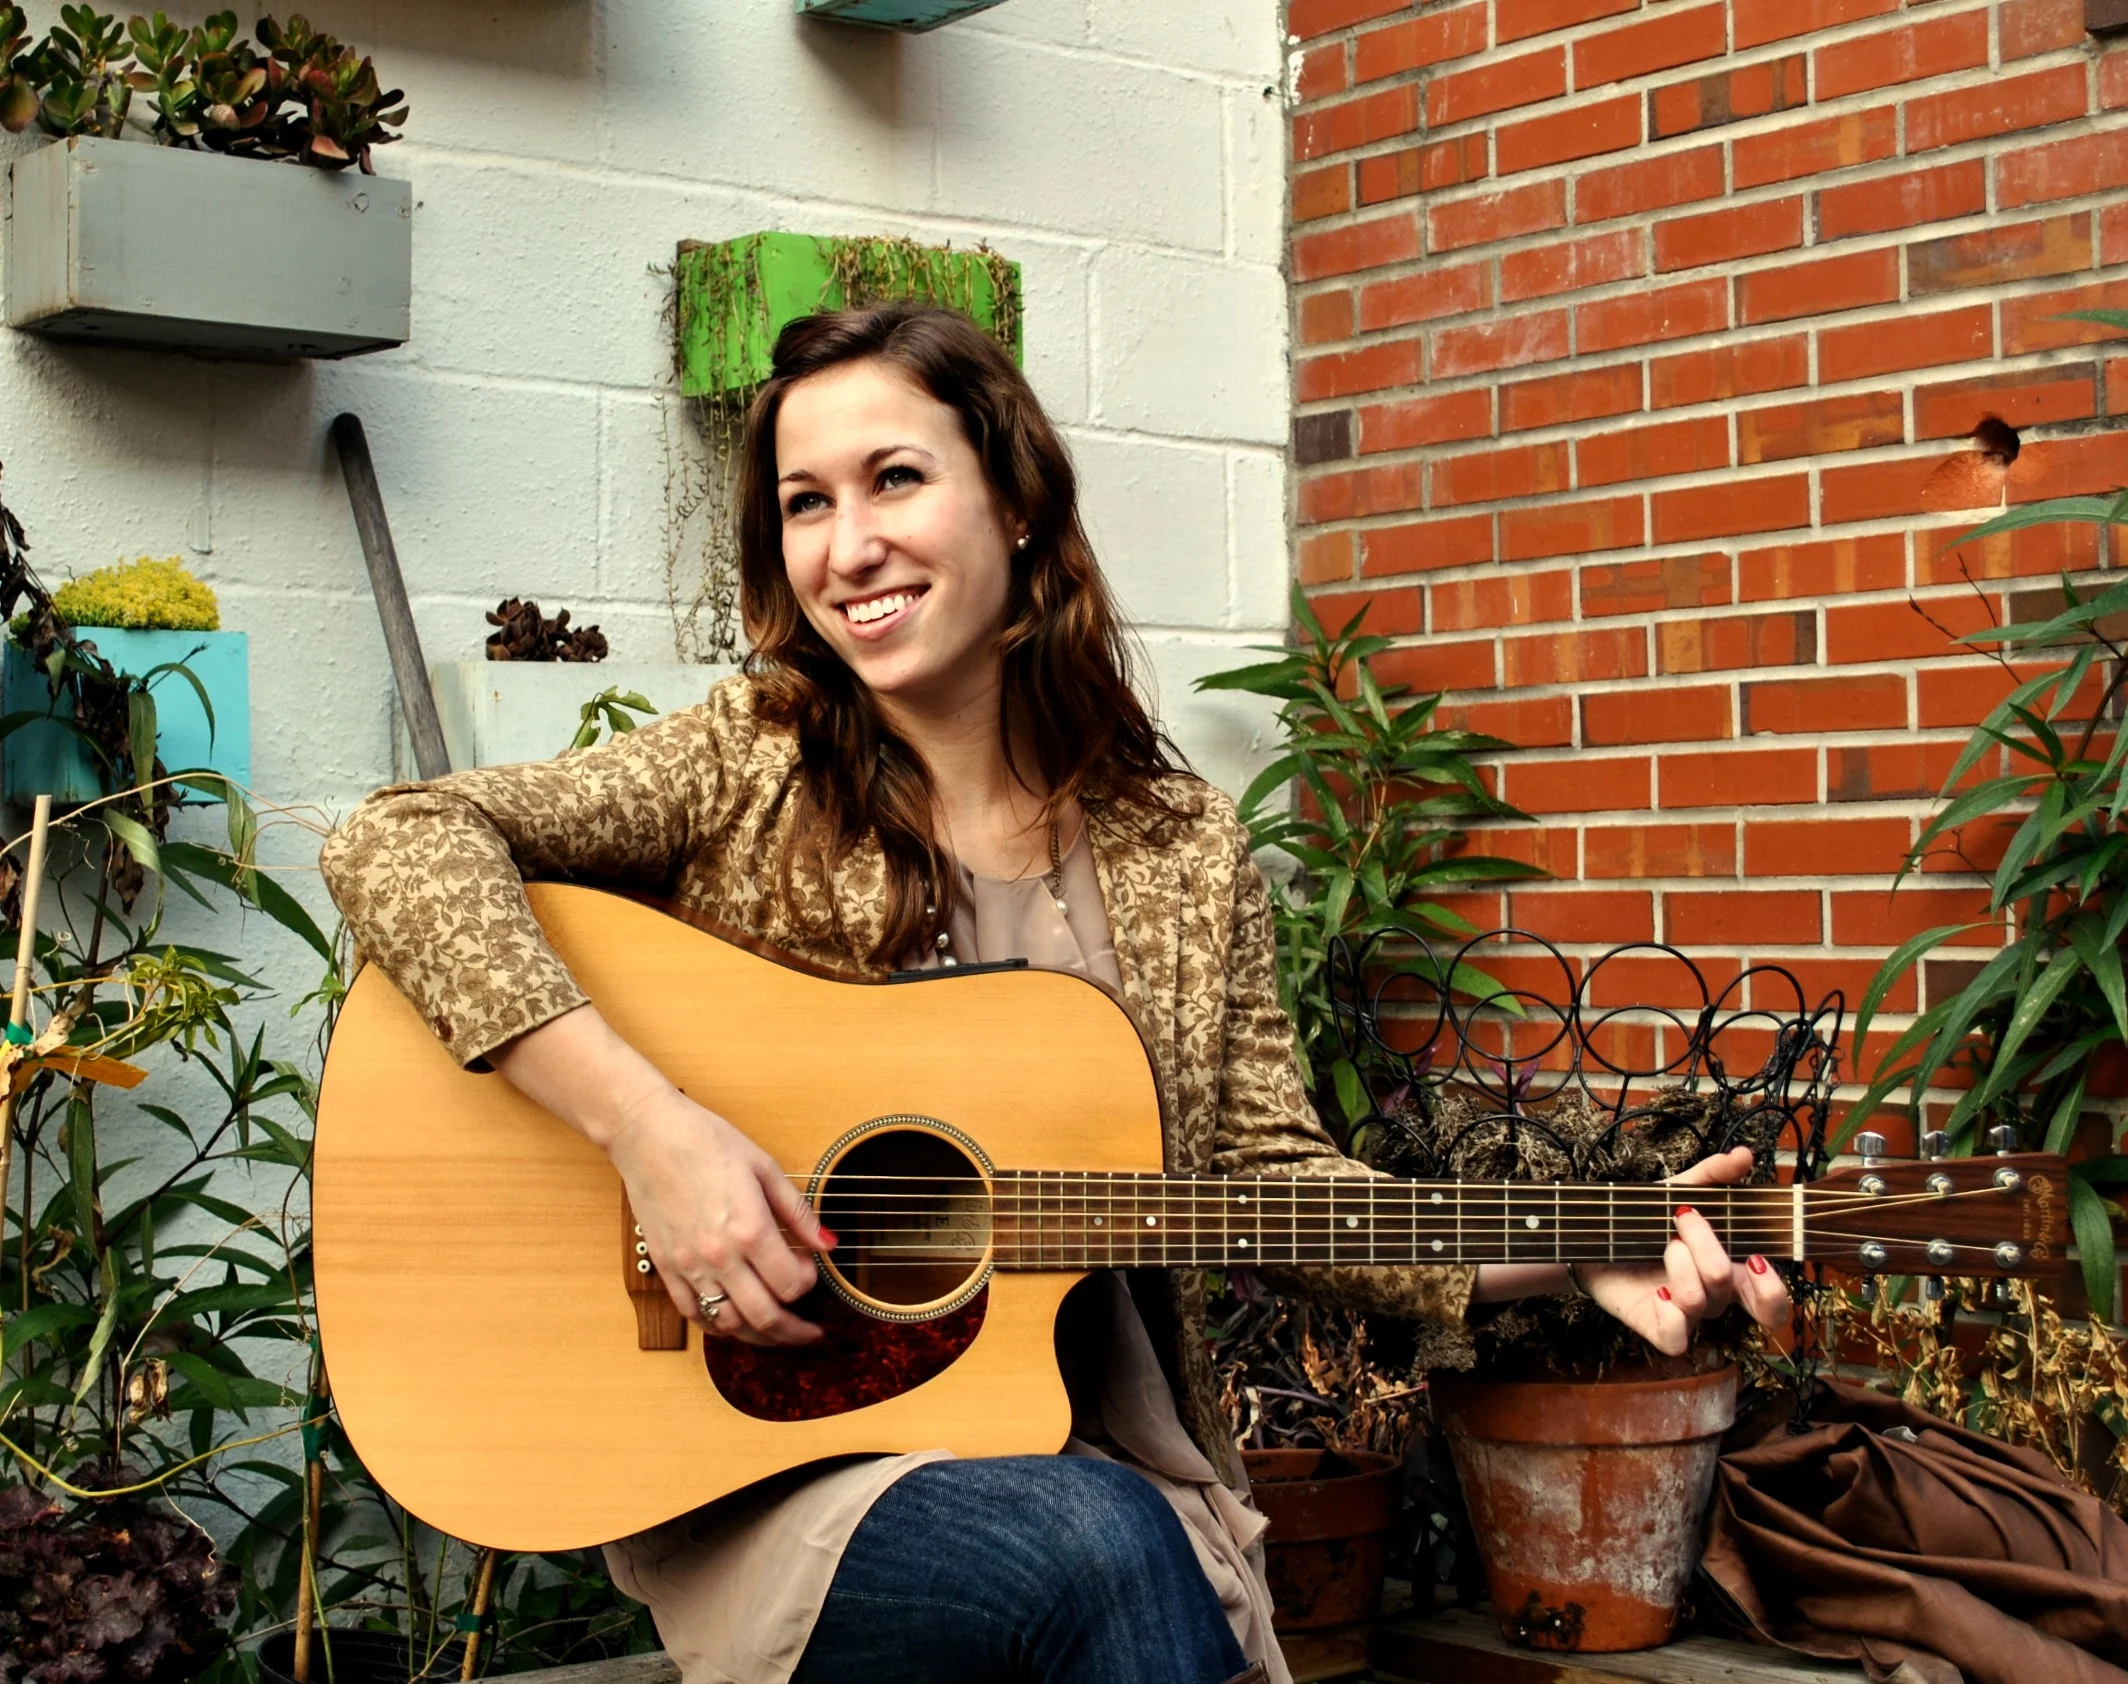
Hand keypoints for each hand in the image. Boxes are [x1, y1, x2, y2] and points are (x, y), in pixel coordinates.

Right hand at [604, 1085, 833, 1346]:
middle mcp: (719, 1256)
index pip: (791, 1285)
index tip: (810, 1269)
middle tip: (809, 1332)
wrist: (648, 1134)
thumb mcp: (764, 1168)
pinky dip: (719, 1327)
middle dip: (794, 1332)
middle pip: (764, 1317)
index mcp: (749, 1229)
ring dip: (759, 1337)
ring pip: (729, 1325)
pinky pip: (694, 1314)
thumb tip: (828, 1243)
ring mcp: (689, 1266)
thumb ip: (798, 1212)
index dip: (809, 1284)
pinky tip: (735, 1322)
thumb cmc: (704, 1142)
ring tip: (777, 1333)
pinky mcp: (667, 1267)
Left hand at [1576, 1146, 1790, 1356]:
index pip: (1772, 1298)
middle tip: (1685, 1220)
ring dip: (1682, 1264)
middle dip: (1718, 1258)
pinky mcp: (1656, 1326)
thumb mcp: (1679, 1189)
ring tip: (1663, 1242)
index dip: (1773, 1287)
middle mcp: (1715, 1296)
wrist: (1593, 1234)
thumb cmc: (1645, 1217)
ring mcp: (1688, 1314)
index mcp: (1730, 1268)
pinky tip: (1657, 1291)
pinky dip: (1670, 1316)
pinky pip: (1676, 1339)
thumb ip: (1713, 1175)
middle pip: (1751, 1304)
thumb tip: (1744, 1155)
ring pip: (1704, 1303)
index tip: (1752, 1256)